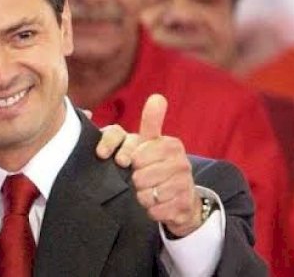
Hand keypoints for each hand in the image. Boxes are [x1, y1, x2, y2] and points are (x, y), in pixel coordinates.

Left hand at [130, 94, 201, 236]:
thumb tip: (157, 97)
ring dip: (142, 195)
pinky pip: (154, 210)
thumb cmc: (159, 165)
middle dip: (136, 179)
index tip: (122, 161)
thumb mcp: (152, 142)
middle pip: (140, 176)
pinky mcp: (183, 206)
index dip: (125, 158)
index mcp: (171, 145)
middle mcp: (181, 163)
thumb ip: (151, 121)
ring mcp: (184, 185)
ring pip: (146, 194)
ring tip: (149, 190)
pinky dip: (151, 209)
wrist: (182, 197)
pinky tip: (157, 203)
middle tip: (141, 177)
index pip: (137, 154)